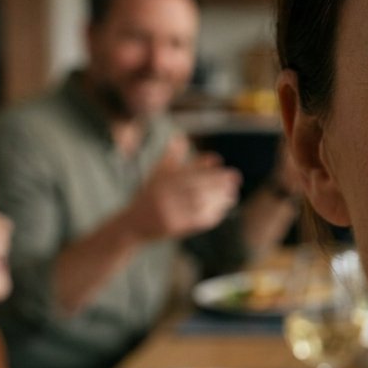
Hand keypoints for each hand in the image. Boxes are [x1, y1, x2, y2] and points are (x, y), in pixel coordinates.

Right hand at [125, 138, 241, 240]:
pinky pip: (198, 220)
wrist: (132, 225)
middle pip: (197, 189)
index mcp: (160, 181)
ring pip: (200, 205)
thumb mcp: (155, 174)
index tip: (225, 167)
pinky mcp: (173, 228)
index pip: (190, 174)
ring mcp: (168, 213)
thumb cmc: (148, 196)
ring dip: (220, 199)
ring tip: (232, 194)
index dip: (210, 171)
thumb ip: (171, 157)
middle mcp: (163, 196)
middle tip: (235, 179)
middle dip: (219, 183)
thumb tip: (181, 138)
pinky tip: (223, 209)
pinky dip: (213, 214)